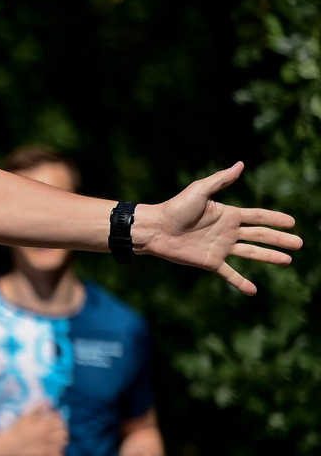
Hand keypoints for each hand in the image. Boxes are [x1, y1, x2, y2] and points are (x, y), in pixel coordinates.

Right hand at [0, 402, 68, 455]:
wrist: (6, 447)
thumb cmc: (15, 431)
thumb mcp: (25, 417)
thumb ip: (37, 409)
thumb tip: (47, 401)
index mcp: (44, 427)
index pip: (59, 421)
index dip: (59, 418)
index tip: (55, 417)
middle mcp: (48, 438)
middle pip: (63, 433)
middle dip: (62, 429)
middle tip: (57, 428)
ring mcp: (47, 448)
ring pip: (62, 444)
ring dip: (62, 440)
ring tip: (57, 438)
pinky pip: (58, 455)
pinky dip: (59, 451)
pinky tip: (55, 449)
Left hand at [141, 162, 300, 294]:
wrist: (155, 229)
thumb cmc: (175, 207)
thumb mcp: (199, 191)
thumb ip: (221, 180)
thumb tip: (241, 164)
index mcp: (228, 214)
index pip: (258, 217)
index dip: (275, 219)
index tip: (292, 222)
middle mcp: (228, 231)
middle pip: (260, 235)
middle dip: (280, 239)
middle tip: (300, 244)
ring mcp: (221, 248)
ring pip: (252, 253)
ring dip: (270, 257)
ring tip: (288, 260)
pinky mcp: (210, 262)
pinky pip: (229, 274)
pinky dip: (241, 283)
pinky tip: (253, 291)